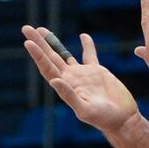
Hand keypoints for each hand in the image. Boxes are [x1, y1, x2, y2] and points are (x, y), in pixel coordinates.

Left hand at [22, 27, 139, 134]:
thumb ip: (69, 96)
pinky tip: (84, 36)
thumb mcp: (84, 109)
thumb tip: (55, 80)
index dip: (37, 55)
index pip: (47, 67)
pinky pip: (90, 55)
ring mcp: (83, 74)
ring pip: (64, 54)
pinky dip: (87, 45)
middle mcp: (71, 78)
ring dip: (53, 42)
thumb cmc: (103, 118)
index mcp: (65, 86)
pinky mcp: (98, 72)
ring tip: (42, 29)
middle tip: (26, 28)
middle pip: (50, 57)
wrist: (121, 119)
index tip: (28, 42)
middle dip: (39, 43)